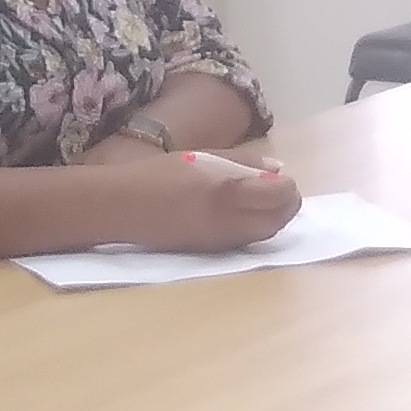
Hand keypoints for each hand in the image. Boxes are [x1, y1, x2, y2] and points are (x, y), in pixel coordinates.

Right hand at [123, 153, 301, 250]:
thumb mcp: (202, 157)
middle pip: (279, 219)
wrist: (123, 208)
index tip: (281, 178)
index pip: (280, 195)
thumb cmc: (159, 175)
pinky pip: (248, 241)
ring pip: (267, 233)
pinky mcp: (214, 252)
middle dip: (287, 205)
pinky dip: (257, 228)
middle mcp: (229, 221)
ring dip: (274, 218)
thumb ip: (243, 162)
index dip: (288, 187)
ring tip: (262, 200)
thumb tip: (278, 170)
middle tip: (279, 190)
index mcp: (226, 192)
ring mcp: (222, 241)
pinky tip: (245, 214)